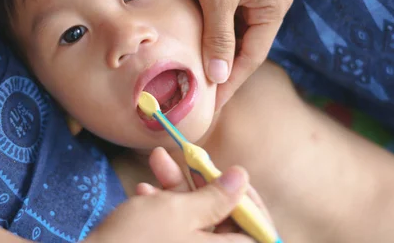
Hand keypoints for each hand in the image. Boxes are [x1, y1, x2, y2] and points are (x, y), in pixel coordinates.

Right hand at [85, 150, 254, 242]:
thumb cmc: (136, 242)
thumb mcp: (179, 210)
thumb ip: (215, 196)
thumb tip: (242, 178)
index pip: (257, 231)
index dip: (248, 201)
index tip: (232, 177)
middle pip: (224, 220)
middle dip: (203, 184)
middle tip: (189, 159)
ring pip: (195, 220)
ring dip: (178, 189)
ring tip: (157, 161)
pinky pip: (176, 232)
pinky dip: (164, 209)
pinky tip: (143, 191)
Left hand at [183, 0, 292, 109]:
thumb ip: (219, 38)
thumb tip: (219, 77)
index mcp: (274, 8)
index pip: (252, 56)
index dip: (230, 82)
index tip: (211, 104)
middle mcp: (269, 2)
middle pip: (246, 46)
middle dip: (223, 68)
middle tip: (200, 93)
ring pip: (234, 31)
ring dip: (216, 49)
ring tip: (195, 73)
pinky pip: (227, 15)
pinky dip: (212, 29)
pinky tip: (197, 42)